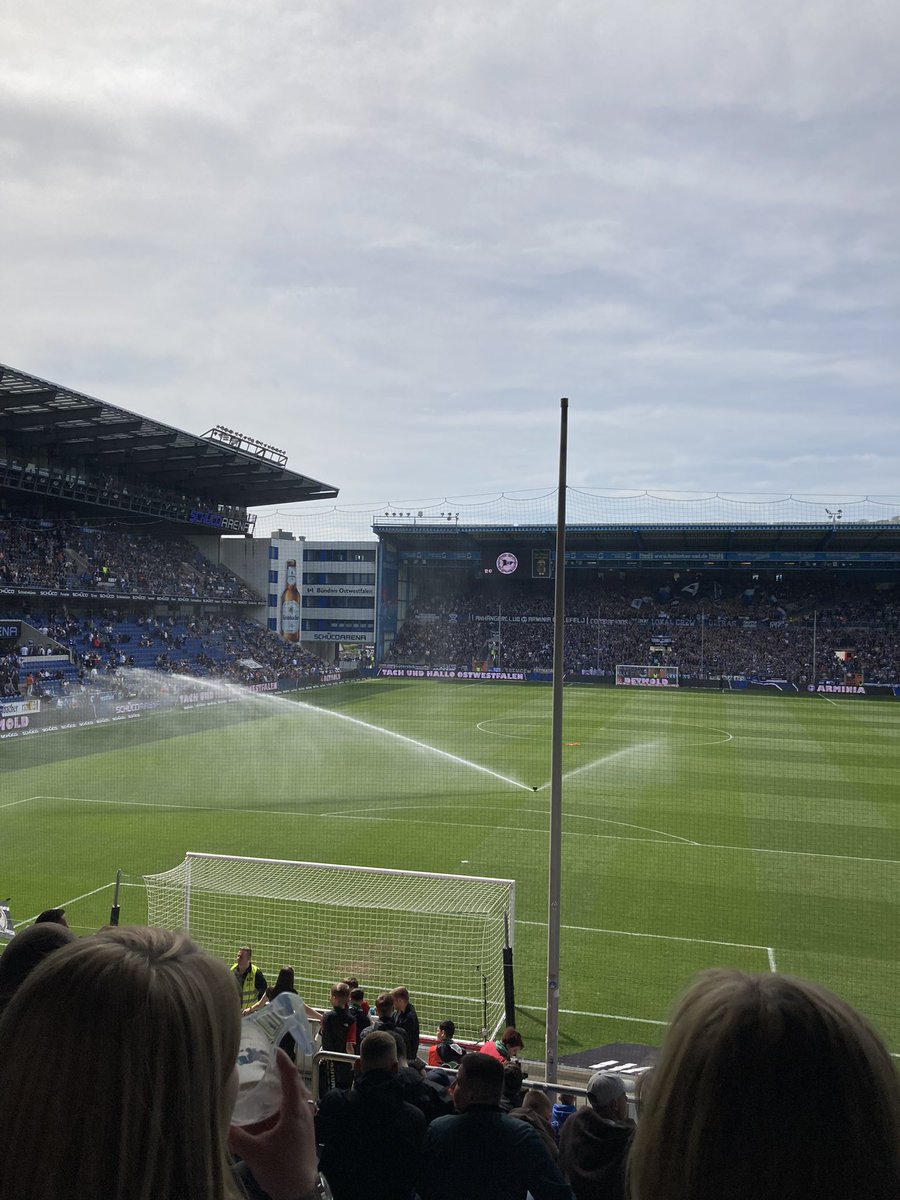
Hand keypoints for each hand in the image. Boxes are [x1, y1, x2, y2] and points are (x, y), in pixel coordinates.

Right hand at [229, 1049, 318, 1199]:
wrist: (300, 1193)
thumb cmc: (281, 1169)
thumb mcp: (254, 1152)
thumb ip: (235, 1136)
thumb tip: (217, 1119)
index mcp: (295, 1109)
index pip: (290, 1076)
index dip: (283, 1060)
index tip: (273, 1049)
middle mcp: (305, 1111)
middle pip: (296, 1083)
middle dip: (283, 1073)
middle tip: (266, 1067)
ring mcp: (308, 1122)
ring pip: (298, 1097)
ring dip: (285, 1089)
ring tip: (268, 1086)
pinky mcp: (306, 1132)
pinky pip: (298, 1108)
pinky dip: (287, 1102)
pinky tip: (273, 1111)